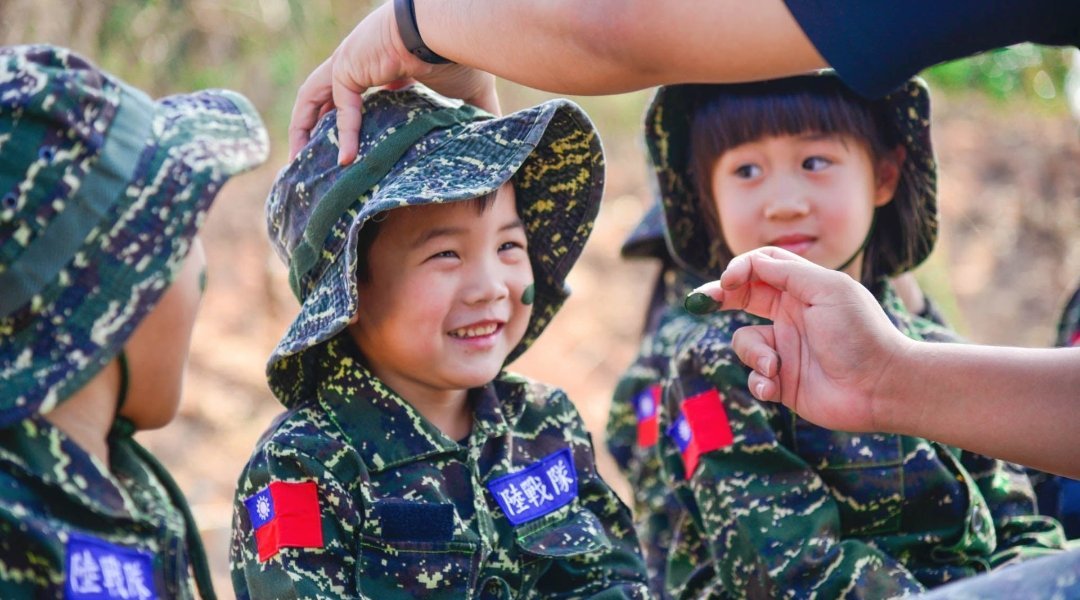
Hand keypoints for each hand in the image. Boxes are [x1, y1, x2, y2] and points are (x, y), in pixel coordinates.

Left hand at [288, 1, 499, 163]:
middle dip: (313, 122)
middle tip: (308, 157)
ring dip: (304, 126)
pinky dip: (342, 131)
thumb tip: (498, 137)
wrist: (451, 32)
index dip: (349, 118)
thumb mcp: (470, 91)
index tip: (349, 148)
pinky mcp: (348, 65)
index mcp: (384, 62)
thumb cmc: (461, 55)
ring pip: (314, 95)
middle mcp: (361, 58)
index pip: (356, 91)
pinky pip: (338, 103)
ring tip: (302, 161)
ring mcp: (351, 59)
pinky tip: (347, 159)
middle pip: (324, 94)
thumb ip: (477, 113)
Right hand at [691, 247, 914, 431]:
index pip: (761, 267)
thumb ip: (786, 272)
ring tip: (775, 367)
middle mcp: (791, 315)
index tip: (727, 281)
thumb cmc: (859, 334)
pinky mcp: (783, 380)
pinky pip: (754, 376)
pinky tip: (776, 386)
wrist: (880, 387)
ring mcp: (785, 348)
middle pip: (742, 297)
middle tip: (699, 302)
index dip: (739, 269)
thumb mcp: (827, 289)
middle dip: (719, 297)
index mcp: (803, 288)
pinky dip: (760, 381)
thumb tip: (750, 263)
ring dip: (754, 354)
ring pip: (744, 342)